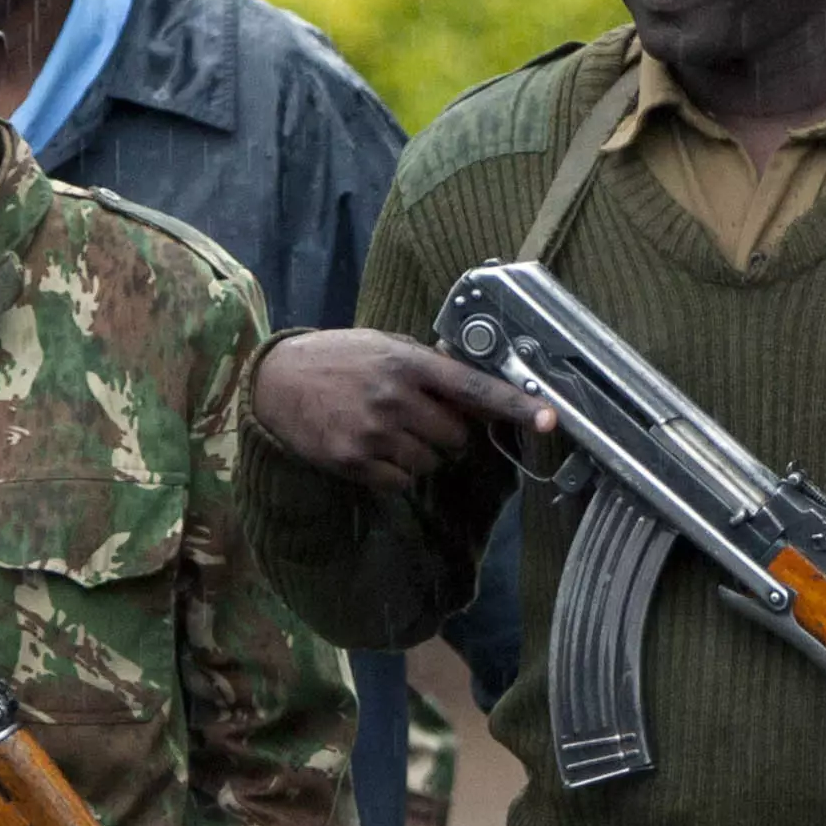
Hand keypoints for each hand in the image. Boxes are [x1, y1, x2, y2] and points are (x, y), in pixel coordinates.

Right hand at [252, 330, 550, 492]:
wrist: (277, 382)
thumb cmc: (340, 360)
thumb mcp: (385, 346)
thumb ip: (429, 366)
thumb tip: (476, 386)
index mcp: (408, 362)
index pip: (474, 387)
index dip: (514, 406)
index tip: (549, 419)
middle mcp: (395, 396)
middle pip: (458, 437)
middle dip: (446, 434)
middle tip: (416, 419)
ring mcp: (374, 431)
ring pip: (432, 462)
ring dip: (420, 453)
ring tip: (387, 430)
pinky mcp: (355, 460)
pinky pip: (403, 480)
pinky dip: (396, 471)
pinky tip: (371, 448)